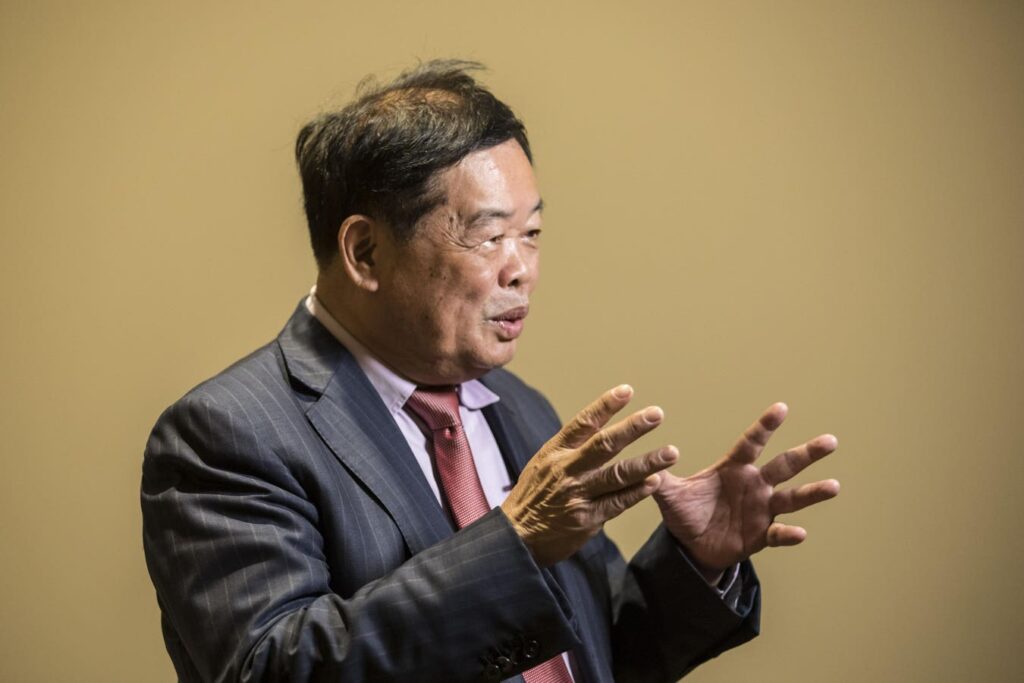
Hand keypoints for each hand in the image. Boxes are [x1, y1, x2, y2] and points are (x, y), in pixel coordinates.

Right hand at [501, 385, 679, 566]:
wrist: (515, 538)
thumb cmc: (532, 497)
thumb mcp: (543, 464)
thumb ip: (570, 448)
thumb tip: (599, 427)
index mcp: (555, 452)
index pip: (583, 423)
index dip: (605, 405)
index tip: (627, 390)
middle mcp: (567, 469)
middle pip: (604, 444)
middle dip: (632, 427)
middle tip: (656, 414)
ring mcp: (577, 494)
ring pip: (617, 474)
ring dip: (647, 463)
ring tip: (671, 452)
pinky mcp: (586, 519)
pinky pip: (617, 503)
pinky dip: (637, 492)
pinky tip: (655, 482)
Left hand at [653, 403, 838, 580]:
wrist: (692, 547)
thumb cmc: (685, 512)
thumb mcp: (669, 495)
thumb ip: (660, 478)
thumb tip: (644, 464)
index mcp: (733, 469)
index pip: (751, 443)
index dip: (765, 427)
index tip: (782, 408)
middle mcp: (754, 485)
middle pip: (784, 466)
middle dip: (806, 453)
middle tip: (831, 441)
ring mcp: (761, 510)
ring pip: (792, 498)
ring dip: (812, 493)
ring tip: (834, 486)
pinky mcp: (761, 535)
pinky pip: (778, 534)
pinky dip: (788, 534)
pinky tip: (800, 532)